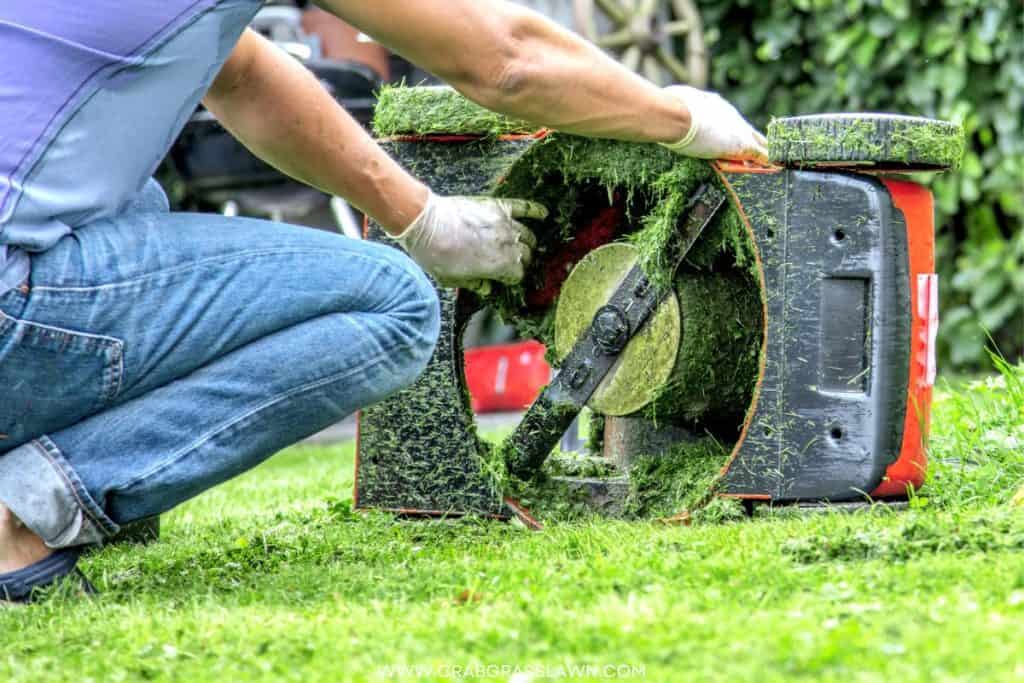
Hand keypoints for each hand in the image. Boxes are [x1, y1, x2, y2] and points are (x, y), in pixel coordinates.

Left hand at [393, 192, 545, 288]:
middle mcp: (508, 245)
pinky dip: (535, 211)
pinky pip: (524, 208)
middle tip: (512, 262)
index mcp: (500, 266)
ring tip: (523, 244)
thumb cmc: (435, 254)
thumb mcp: (452, 279)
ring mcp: (505, 224)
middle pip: (526, 255)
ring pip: (527, 235)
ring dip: (527, 241)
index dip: (512, 278)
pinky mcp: (498, 206)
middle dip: (521, 261)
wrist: (424, 222)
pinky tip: (543, 214)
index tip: (505, 278)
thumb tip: (488, 289)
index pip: (518, 275)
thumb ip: (474, 285)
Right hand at [661, 85, 768, 162]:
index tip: (736, 137)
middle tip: (765, 151)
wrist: (677, 115)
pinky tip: (777, 167)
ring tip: (774, 162)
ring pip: (757, 143)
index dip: (736, 130)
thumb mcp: (677, 101)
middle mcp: (731, 116)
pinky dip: (769, 161)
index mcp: (716, 105)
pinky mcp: (741, 146)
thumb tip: (668, 97)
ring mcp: (738, 131)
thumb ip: (679, 104)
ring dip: (764, 153)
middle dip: (755, 141)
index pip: (731, 121)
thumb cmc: (671, 107)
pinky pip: (760, 155)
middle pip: (749, 131)